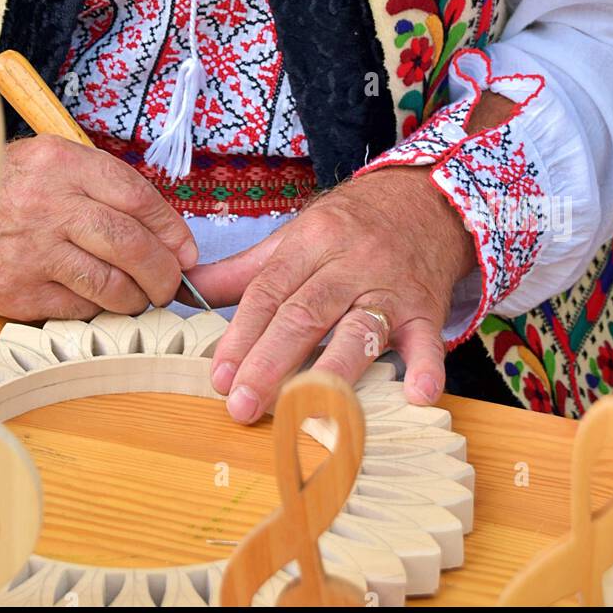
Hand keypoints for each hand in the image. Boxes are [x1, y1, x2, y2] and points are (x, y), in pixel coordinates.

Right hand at [0, 132, 197, 320]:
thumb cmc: (7, 186)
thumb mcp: (53, 162)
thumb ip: (105, 187)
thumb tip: (169, 235)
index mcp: (62, 163)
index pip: (136, 197)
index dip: (172, 229)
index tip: (185, 250)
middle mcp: (48, 204)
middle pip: (130, 242)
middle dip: (164, 270)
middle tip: (171, 282)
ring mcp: (31, 250)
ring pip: (111, 282)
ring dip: (138, 296)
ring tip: (142, 296)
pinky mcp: (17, 291)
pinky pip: (79, 306)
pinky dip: (100, 308)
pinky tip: (102, 301)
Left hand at [184, 165, 475, 422]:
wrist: (424, 200)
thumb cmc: (349, 225)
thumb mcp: (294, 237)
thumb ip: (241, 271)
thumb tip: (183, 290)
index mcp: (310, 241)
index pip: (269, 291)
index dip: (241, 334)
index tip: (219, 375)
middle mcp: (349, 263)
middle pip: (305, 313)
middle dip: (270, 361)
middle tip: (241, 404)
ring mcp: (390, 287)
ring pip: (358, 329)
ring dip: (331, 373)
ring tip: (306, 411)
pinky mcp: (426, 309)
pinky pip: (428, 339)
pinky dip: (426, 367)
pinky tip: (416, 396)